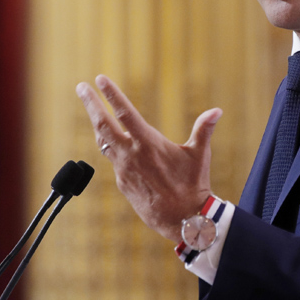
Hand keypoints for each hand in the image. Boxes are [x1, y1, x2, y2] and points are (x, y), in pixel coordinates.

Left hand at [76, 75, 221, 242]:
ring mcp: (123, 170)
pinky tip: (114, 142)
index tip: (100, 79)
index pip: (125, 113)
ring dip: (97, 124)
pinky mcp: (122, 183)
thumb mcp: (199, 155)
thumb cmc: (193, 185)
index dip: (111, 95)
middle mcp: (131, 155)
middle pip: (103, 125)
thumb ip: (204, 129)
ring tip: (93, 110)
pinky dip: (111, 147)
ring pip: (103, 142)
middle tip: (81, 87)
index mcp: (148, 144)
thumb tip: (217, 110)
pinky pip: (113, 160)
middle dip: (91, 104)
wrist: (182, 220)